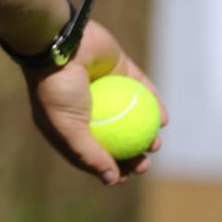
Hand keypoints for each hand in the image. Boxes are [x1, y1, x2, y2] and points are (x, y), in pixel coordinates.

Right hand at [22, 20, 169, 185]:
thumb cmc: (57, 87)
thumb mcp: (67, 128)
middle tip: (145, 162)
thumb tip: (112, 179)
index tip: (126, 175)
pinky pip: (141, 88)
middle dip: (131, 152)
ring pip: (130, 113)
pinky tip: (164, 120)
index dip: (109, 166)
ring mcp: (103, 85)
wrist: (58, 41)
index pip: (90, 149)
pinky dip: (154, 103)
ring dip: (145, 131)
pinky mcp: (119, 67)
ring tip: (155, 144)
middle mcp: (86, 104)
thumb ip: (89, 154)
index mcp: (66, 120)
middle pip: (114, 134)